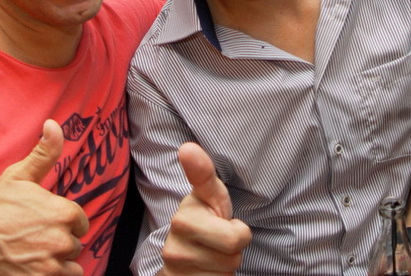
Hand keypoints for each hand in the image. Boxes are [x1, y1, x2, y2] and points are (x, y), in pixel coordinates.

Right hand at [0, 120, 88, 274]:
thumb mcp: (18, 175)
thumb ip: (44, 152)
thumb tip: (55, 124)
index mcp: (62, 213)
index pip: (80, 222)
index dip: (64, 221)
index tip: (46, 222)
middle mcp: (61, 241)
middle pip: (74, 245)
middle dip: (59, 242)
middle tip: (34, 237)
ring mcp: (50, 267)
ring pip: (70, 268)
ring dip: (57, 264)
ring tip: (34, 255)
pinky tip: (31, 267)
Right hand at [160, 143, 251, 275]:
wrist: (180, 258)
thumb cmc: (202, 220)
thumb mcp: (208, 196)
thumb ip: (203, 173)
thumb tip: (187, 147)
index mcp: (184, 218)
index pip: (226, 229)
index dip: (227, 220)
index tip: (192, 156)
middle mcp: (175, 245)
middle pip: (234, 249)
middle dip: (235, 245)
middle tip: (221, 238)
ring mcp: (178, 269)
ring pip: (228, 269)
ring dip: (226, 263)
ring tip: (213, 253)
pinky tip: (208, 268)